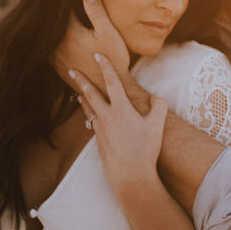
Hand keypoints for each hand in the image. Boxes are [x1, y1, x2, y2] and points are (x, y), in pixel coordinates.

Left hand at [52, 0, 128, 90]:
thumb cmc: (111, 58)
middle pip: (52, 23)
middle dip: (56, 12)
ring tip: (55, 17)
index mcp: (69, 32)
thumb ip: (96, 11)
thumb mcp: (108, 32)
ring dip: (52, 27)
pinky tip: (60, 38)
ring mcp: (55, 57)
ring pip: (48, 37)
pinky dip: (51, 41)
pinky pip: (48, 49)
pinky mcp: (57, 66)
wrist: (107, 88)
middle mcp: (58, 44)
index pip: (62, 10)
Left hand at [73, 56, 166, 197]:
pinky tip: (90, 116)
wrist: (130, 175)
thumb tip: (155, 98)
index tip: (97, 55)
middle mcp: (107, 116)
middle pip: (91, 93)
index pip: (111, 81)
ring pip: (88, 109)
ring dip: (83, 99)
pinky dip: (89, 115)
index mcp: (121, 108)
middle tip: (71, 70)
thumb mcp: (158, 125)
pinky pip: (92, 123)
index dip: (105, 66)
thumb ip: (159, 107)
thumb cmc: (145, 149)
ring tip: (78, 92)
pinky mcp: (98, 141)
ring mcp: (100, 129)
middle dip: (81, 80)